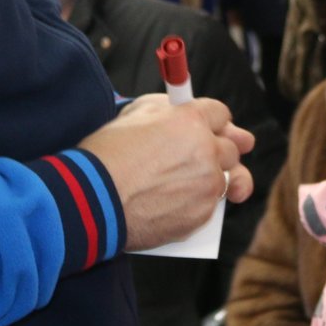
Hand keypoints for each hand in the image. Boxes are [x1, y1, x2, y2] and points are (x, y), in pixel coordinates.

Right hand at [78, 94, 256, 250]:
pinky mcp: (201, 216)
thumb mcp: (133, 113)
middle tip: (214, 157)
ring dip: (215, 180)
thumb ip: (166, 110)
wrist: (93, 199)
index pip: (221, 114)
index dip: (218, 121)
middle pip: (232, 149)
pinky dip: (198, 205)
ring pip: (227, 180)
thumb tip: (178, 111)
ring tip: (197, 184)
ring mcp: (207, 186)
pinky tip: (178, 204)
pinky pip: (210, 207)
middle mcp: (206, 151)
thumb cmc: (106, 153)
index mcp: (191, 120)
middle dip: (223, 151)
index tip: (219, 128)